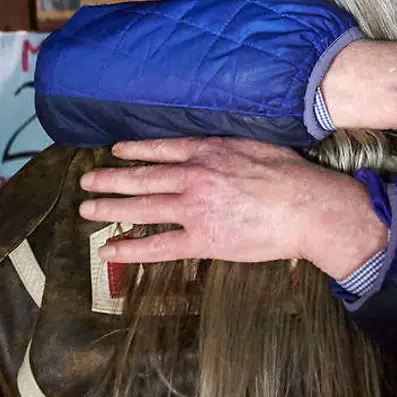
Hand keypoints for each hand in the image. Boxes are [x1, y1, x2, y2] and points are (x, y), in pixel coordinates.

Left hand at [78, 137, 387, 278]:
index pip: (162, 148)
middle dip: (110, 179)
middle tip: (87, 181)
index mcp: (209, 151)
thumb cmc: (292, 177)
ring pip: (142, 208)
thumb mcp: (255, 147)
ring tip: (87, 209)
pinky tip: (109, 249)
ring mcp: (195, 208)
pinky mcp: (202, 239)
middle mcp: (194, 176)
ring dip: (111, 208)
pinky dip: (130, 248)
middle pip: (143, 177)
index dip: (135, 150)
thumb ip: (228, 150)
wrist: (309, 208)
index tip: (116, 151)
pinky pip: (158, 245)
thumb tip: (214, 152)